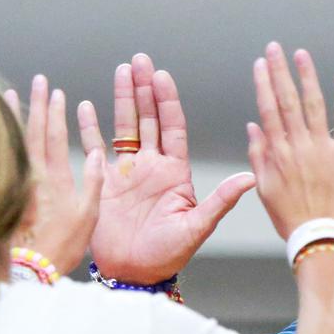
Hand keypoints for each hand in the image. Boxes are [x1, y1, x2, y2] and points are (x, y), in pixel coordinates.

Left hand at [7, 75, 103, 274]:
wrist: (28, 270)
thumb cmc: (60, 248)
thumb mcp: (88, 218)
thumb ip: (93, 183)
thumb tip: (97, 153)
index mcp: (57, 179)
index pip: (56, 136)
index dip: (57, 112)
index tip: (57, 93)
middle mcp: (34, 176)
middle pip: (34, 131)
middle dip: (37, 103)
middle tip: (38, 81)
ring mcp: (16, 184)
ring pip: (14, 141)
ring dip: (13, 115)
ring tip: (9, 92)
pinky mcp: (4, 193)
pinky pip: (3, 157)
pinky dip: (1, 138)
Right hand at [85, 54, 254, 283]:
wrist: (134, 274)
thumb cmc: (168, 255)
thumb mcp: (197, 227)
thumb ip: (220, 201)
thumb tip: (249, 178)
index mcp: (175, 172)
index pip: (172, 126)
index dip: (167, 100)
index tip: (161, 75)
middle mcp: (152, 166)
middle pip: (148, 117)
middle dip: (144, 88)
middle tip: (139, 60)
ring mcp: (127, 172)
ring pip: (125, 126)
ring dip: (122, 98)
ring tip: (121, 70)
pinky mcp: (104, 182)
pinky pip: (95, 148)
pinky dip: (89, 127)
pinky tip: (85, 105)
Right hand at [247, 43, 333, 239]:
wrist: (320, 237)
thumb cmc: (291, 217)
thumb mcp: (265, 189)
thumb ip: (258, 155)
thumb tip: (252, 126)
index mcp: (278, 154)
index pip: (268, 110)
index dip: (264, 84)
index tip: (261, 64)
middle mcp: (298, 147)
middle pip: (287, 101)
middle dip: (280, 71)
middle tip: (276, 48)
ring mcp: (322, 150)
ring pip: (313, 105)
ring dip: (307, 77)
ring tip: (301, 55)